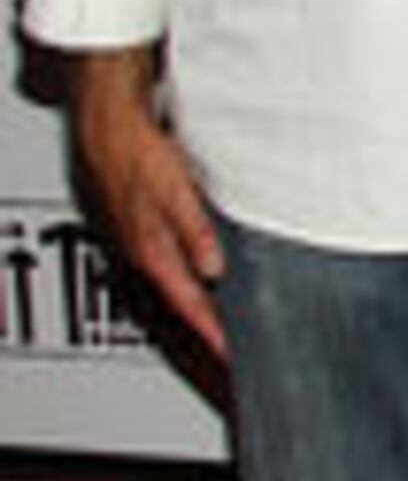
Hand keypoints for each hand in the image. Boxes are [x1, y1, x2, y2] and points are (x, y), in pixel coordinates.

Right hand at [67, 48, 224, 354]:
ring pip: (174, 281)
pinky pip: (168, 259)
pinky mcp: (140, 224)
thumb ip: (194, 231)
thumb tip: (213, 268)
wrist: (105, 124)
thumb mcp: (173, 192)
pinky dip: (186, 274)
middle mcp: (144, 250)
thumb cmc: (135, 152)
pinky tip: (202, 273)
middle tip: (228, 351)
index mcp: (152, 249)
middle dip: (205, 327)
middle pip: (181, 299)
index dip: (210, 332)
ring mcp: (139, 238)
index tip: (230, 356)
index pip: (189, 303)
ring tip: (221, 324)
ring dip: (197, 303)